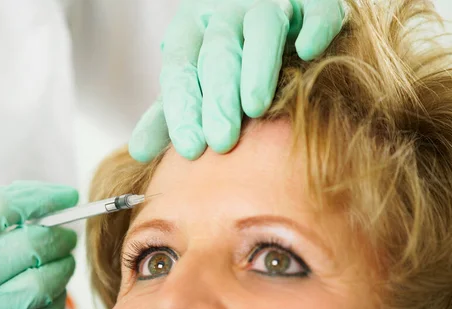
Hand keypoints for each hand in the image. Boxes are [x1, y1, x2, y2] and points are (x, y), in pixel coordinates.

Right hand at [0, 181, 77, 308]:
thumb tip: (30, 211)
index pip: (3, 206)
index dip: (42, 197)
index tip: (63, 196)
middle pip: (32, 242)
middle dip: (59, 234)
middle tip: (66, 235)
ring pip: (45, 280)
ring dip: (62, 267)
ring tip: (62, 262)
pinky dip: (55, 302)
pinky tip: (51, 296)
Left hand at [129, 0, 343, 161]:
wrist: (265, 10)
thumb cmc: (222, 61)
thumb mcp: (191, 82)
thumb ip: (169, 114)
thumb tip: (138, 150)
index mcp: (191, 32)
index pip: (180, 68)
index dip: (183, 107)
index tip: (190, 148)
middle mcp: (226, 15)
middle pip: (218, 51)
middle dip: (218, 97)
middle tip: (221, 141)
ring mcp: (268, 4)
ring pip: (261, 27)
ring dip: (257, 66)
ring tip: (255, 107)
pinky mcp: (310, 1)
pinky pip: (314, 10)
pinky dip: (312, 26)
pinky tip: (308, 50)